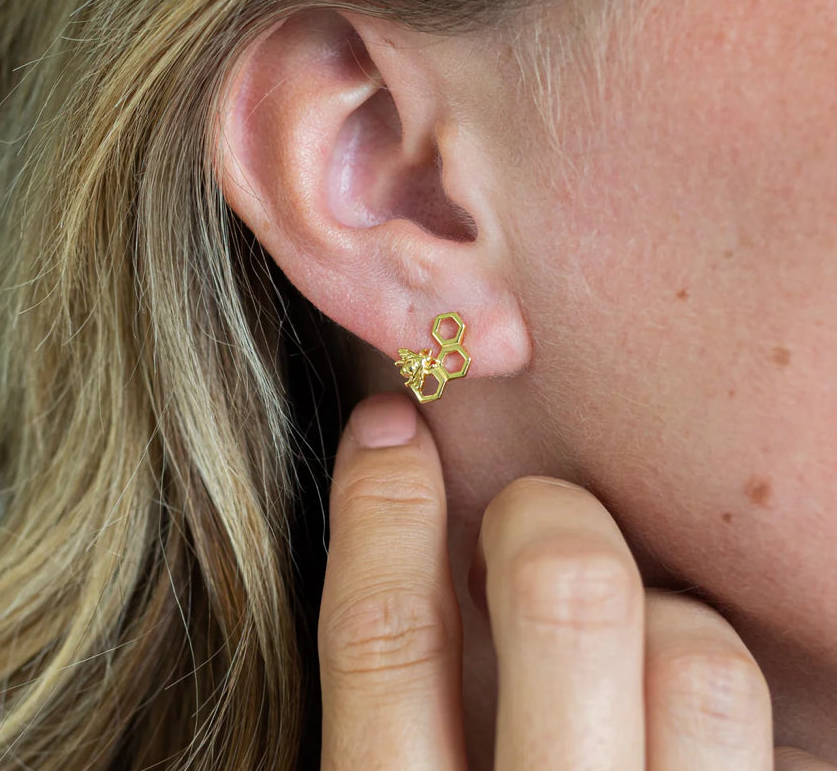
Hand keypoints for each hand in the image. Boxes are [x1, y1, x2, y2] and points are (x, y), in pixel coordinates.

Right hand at [317, 394, 833, 769]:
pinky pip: (781, 745)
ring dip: (667, 623)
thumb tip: (415, 541)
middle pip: (566, 599)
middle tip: (536, 527)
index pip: (384, 638)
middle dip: (546, 520)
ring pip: (704, 655)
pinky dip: (730, 705)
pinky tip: (696, 747)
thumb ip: (404, 714)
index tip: (391, 425)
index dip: (381, 506)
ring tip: (640, 661)